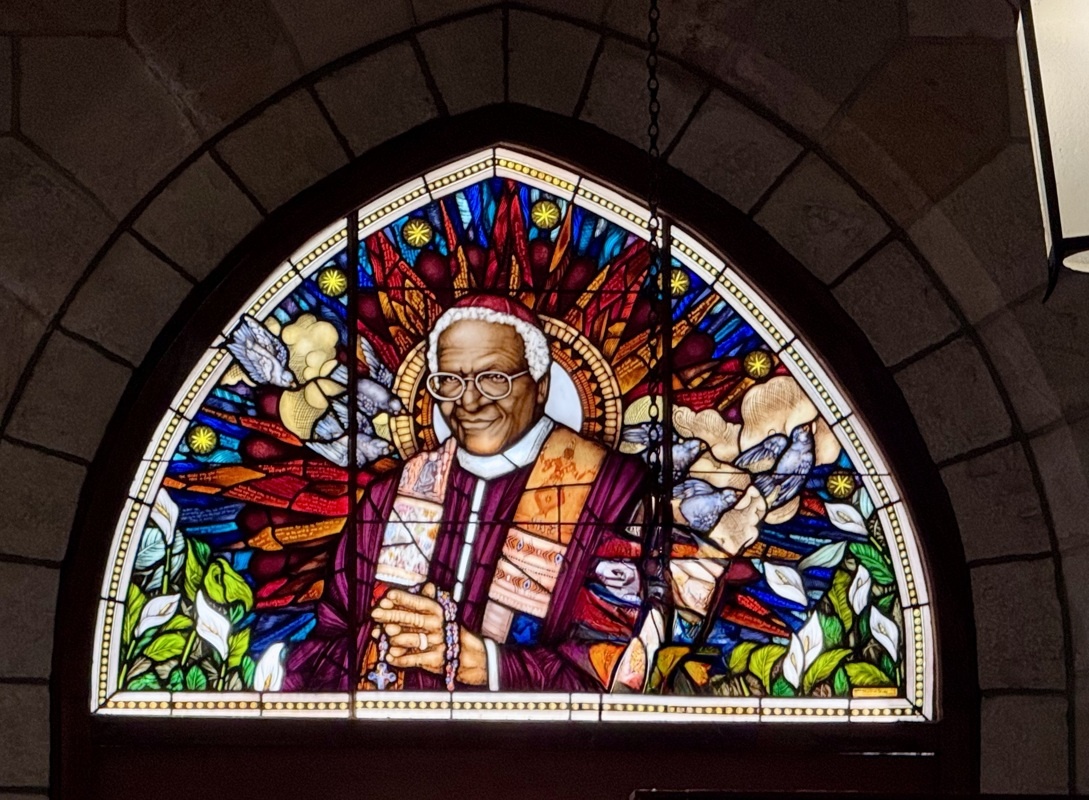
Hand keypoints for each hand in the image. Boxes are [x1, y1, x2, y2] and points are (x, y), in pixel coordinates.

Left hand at [369, 583, 489, 685]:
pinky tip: (389, 656)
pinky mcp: (435, 659)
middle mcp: (437, 626)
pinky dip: (400, 659)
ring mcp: (436, 643)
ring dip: (395, 637)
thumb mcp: (444, 613)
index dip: (403, 599)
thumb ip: (431, 601)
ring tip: (382, 634)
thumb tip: (428, 586)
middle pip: (411, 619)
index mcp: (439, 612)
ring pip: (411, 639)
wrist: (469, 654)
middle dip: (391, 616)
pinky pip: (414, 659)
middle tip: (375, 613)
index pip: (419, 603)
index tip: (388, 595)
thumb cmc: (451, 630)